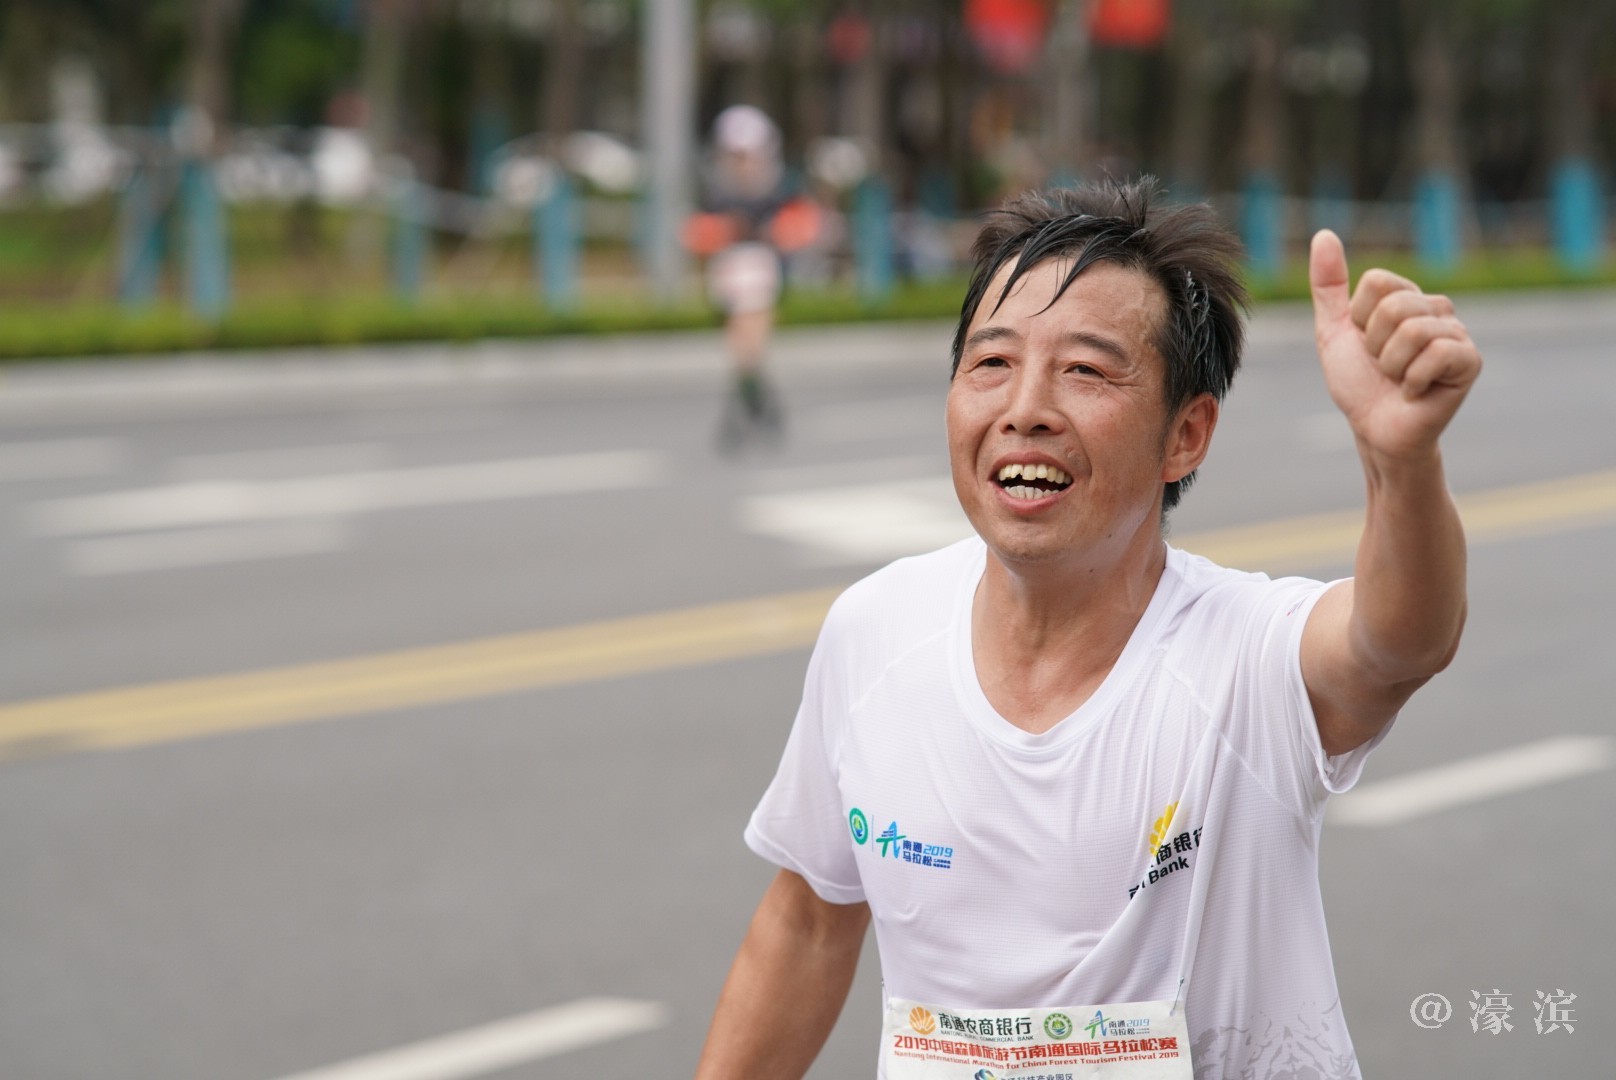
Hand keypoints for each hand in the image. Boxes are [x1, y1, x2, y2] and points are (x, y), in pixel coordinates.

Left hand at [1308, 230, 1481, 461]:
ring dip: (1391, 365)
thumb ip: (1328, 285)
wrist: (1375, 429)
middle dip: (1374, 346)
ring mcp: (1457, 333)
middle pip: (1393, 306)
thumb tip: (1323, 234)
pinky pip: (1436, 352)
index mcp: (1406, 296)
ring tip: (1398, 379)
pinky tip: (1416, 391)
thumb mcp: (1333, 331)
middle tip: (1382, 367)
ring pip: (1412, 330)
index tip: (1364, 343)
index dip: (1358, 319)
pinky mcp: (1470, 360)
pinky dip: (1413, 379)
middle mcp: (1437, 308)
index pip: (1376, 282)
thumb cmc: (1358, 383)